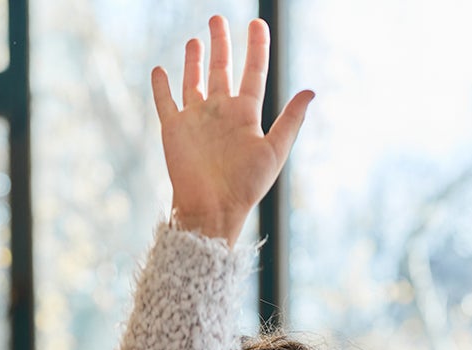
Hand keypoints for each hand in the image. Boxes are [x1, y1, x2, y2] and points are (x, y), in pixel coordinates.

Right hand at [151, 16, 313, 241]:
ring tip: (195, 40)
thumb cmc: (245, 185)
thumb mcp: (274, 150)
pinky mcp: (173, 128)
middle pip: (221, 68)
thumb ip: (291, 120)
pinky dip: (161, 85)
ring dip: (194, 60)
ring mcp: (196, 118)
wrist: (211, 209)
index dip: (256, 46)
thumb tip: (311, 91)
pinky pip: (165, 101)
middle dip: (220, 43)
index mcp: (246, 113)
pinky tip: (160, 70)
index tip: (257, 24)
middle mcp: (221, 111)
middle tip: (217, 18)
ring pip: (194, 80)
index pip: (253, 71)